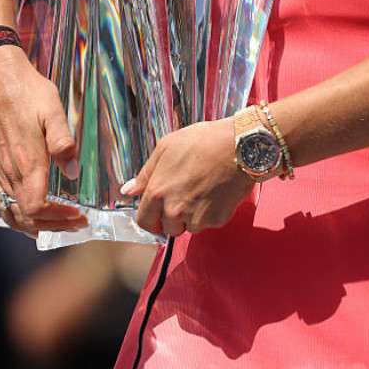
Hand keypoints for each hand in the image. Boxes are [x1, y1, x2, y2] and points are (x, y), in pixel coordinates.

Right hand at [0, 47, 86, 235]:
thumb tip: (73, 172)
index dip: (58, 218)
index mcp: (26, 161)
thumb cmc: (29, 93)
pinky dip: (17, 216)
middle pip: (26, 216)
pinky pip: (2, 202)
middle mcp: (10, 171)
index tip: (79, 214)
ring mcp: (0, 170)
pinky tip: (33, 215)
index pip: (37, 207)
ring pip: (11, 213)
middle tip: (78, 223)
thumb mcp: (54, 111)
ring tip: (58, 225)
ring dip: (34, 225)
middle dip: (53, 225)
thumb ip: (63, 142)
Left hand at [122, 118, 254, 236]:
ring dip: (195, 215)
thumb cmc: (205, 141)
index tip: (159, 214)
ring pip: (191, 227)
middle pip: (169, 228)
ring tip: (205, 190)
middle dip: (175, 217)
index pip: (144, 222)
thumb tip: (128, 191)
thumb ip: (145, 173)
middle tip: (187, 195)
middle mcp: (175, 209)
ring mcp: (197, 217)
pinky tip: (218, 192)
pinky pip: (210, 223)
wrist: (240, 146)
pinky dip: (213, 212)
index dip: (151, 218)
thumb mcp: (167, 147)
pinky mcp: (217, 219)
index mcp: (158, 192)